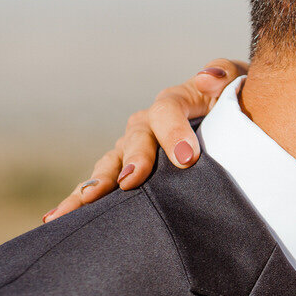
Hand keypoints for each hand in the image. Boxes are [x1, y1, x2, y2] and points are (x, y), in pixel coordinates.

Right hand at [40, 58, 246, 221]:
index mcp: (176, 101)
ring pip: (109, 163)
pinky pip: (100, 185)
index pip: (168, 109)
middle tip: (131, 180)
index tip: (186, 159)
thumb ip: (227, 76)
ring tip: (80, 204)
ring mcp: (133, 149)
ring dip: (93, 184)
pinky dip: (78, 200)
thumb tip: (207, 78)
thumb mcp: (239, 83)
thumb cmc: (240, 101)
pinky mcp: (126, 172)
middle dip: (133, 159)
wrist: (235, 121)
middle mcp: (148, 124)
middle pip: (135, 137)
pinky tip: (55, 219)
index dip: (174, 131)